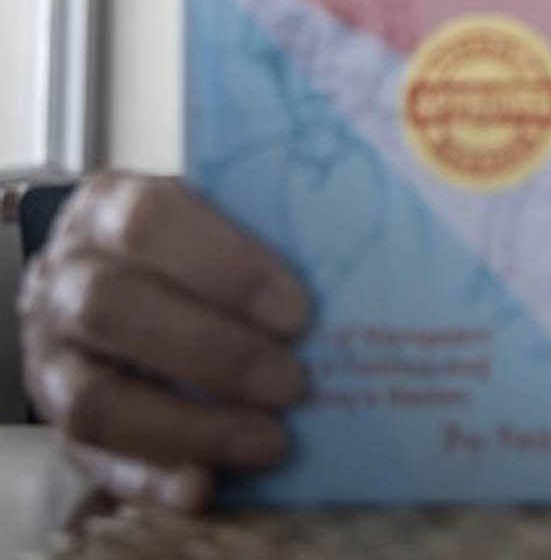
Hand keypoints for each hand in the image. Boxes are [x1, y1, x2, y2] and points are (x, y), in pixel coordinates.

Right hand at [16, 173, 311, 509]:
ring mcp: (48, 355)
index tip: (297, 311)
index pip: (152, 222)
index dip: (225, 267)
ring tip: (271, 441)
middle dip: (214, 352)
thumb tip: (358, 270)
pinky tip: (206, 487)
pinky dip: (150, 478)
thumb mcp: (217, 218)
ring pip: (95, 398)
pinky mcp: (53, 420)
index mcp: (109, 207)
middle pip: (114, 309)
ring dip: (190, 427)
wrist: (112, 280)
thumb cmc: (190, 245)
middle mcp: (64, 279)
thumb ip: (266, 230)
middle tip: (294, 383)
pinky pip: (90, 459)